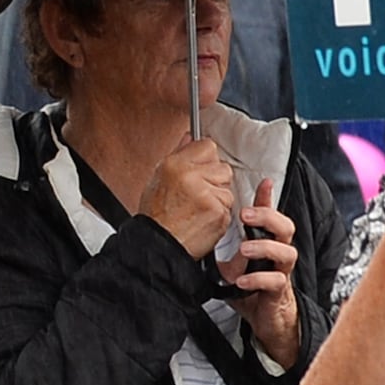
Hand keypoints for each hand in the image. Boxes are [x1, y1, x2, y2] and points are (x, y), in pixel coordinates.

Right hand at [139, 135, 240, 254]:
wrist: (157, 247)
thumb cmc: (156, 218)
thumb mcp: (158, 180)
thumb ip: (177, 156)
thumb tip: (189, 138)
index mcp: (175, 165)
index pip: (208, 147)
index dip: (207, 161)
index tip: (202, 171)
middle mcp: (191, 176)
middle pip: (222, 167)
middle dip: (214, 181)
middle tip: (197, 196)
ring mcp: (206, 193)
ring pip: (227, 189)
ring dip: (218, 200)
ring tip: (198, 210)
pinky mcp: (218, 211)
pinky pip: (229, 207)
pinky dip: (219, 215)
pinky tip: (203, 221)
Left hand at [227, 196, 303, 366]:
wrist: (264, 320)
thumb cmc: (250, 288)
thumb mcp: (234, 261)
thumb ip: (225, 245)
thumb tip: (201, 226)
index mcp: (267, 243)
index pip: (271, 216)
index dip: (268, 198)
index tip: (264, 181)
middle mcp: (278, 254)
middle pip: (286, 227)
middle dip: (267, 217)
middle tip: (245, 215)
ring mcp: (281, 273)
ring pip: (287, 252)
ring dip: (264, 247)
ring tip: (243, 249)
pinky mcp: (279, 293)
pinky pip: (275, 282)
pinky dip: (257, 280)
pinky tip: (241, 281)